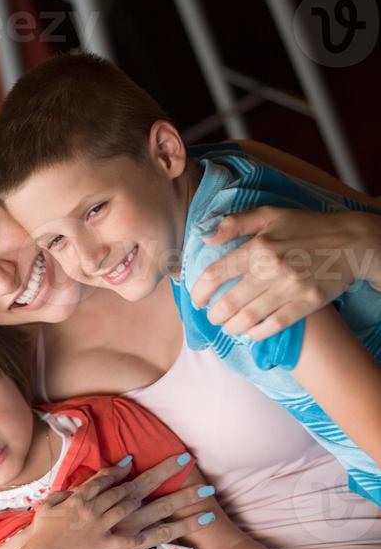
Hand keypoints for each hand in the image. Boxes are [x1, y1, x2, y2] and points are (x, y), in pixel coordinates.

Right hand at [27, 454, 204, 548]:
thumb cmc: (41, 533)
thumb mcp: (51, 505)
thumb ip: (66, 494)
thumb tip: (74, 488)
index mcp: (97, 500)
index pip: (127, 481)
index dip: (150, 469)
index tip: (170, 460)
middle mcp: (113, 516)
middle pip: (150, 497)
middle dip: (175, 485)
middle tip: (197, 477)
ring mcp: (120, 540)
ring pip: (159, 527)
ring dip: (184, 521)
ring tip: (207, 514)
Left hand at [191, 206, 380, 339]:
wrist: (351, 242)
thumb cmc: (305, 226)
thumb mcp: (270, 215)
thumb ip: (236, 223)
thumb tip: (206, 236)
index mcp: (258, 246)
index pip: (215, 273)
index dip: (199, 291)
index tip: (197, 299)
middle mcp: (271, 269)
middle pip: (229, 302)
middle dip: (214, 314)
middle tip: (212, 316)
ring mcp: (290, 288)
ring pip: (249, 317)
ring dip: (232, 326)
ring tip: (227, 326)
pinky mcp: (307, 303)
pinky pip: (275, 325)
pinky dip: (258, 333)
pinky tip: (251, 332)